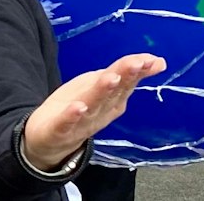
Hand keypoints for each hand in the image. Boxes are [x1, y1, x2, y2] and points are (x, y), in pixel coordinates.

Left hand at [23, 54, 165, 170]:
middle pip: (113, 92)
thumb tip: (152, 60)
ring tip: (112, 78)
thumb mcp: (100, 88)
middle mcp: (99, 111)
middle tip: (137, 63)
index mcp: (109, 101)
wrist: (49, 144)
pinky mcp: (59, 129)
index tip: (154, 60)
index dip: (138, 70)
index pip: (125, 82)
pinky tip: (78, 107)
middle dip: (125, 77)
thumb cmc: (77, 111)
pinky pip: (67, 122)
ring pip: (93, 105)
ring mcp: (80, 122)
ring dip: (102, 91)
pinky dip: (73, 115)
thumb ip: (122, 75)